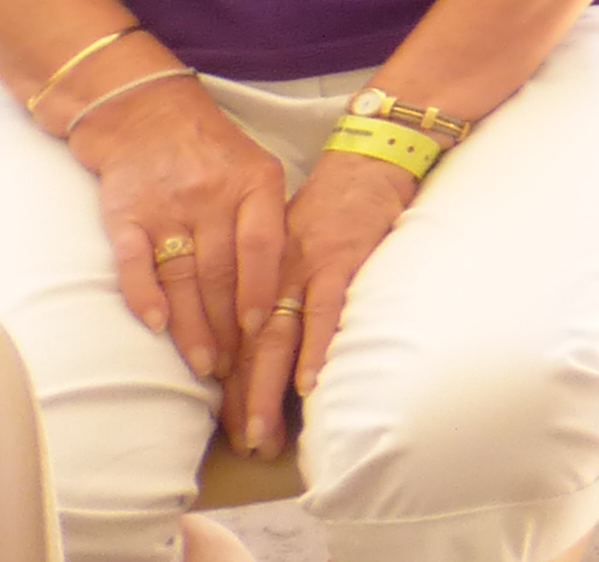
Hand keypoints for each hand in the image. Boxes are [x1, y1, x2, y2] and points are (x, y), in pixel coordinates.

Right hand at [77, 72, 289, 387]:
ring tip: (204, 364)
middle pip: (221, 272)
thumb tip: (289, 285)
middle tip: (234, 369)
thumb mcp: (257, 172)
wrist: (146, 113)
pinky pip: (134, 263)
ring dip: (192, 325)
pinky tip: (157, 326)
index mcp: (254, 182)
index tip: (265, 331)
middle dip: (229, 325)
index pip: (263, 246)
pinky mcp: (125, 215)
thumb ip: (268, 221)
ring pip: (181, 276)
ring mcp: (166, 205)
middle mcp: (211, 194)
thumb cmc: (214, 152)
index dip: (262, 291)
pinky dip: (144, 296)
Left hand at [225, 148, 412, 455]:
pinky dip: (316, 348)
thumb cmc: (337, 202)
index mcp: (258, 271)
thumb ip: (277, 278)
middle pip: (248, 345)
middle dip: (241, 398)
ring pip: (276, 336)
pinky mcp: (341, 258)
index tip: (229, 425)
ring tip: (258, 431)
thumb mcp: (292, 238)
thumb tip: (269, 330)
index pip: (237, 336)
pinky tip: (309, 384)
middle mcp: (271, 273)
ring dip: (265, 388)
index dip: (232, 382)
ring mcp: (305, 267)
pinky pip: (325, 311)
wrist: (369, 156)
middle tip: (240, 442)